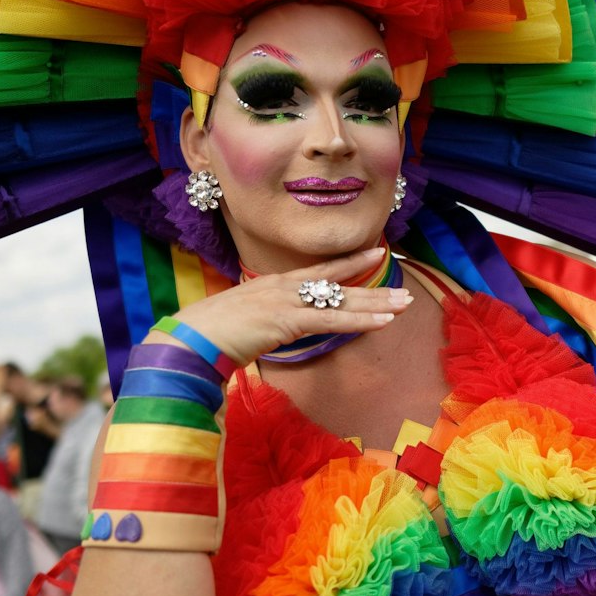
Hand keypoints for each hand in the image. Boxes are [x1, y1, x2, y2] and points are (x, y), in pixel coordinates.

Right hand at [168, 246, 411, 362]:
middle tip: (403, 291)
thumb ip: (265, 320)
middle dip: (373, 289)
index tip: (374, 255)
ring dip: (376, 304)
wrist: (191, 339)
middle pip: (337, 285)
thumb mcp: (244, 322)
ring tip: (404, 304)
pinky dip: (360, 322)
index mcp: (273, 285)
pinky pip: (332, 321)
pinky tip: (383, 322)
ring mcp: (286, 301)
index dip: (349, 264)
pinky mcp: (287, 320)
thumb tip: (276, 327)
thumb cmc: (209, 334)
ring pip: (341, 302)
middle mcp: (283, 287)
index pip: (319, 271)